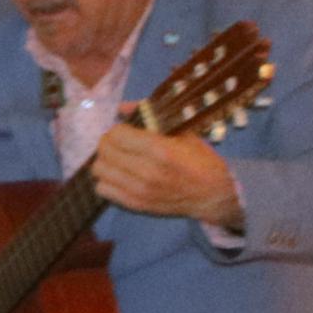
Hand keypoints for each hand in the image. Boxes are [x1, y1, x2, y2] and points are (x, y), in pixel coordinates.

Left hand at [92, 123, 241, 228]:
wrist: (212, 195)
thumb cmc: (200, 160)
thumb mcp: (182, 132)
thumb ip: (150, 117)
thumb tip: (122, 107)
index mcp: (159, 149)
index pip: (116, 134)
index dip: (118, 129)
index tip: (125, 131)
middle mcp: (146, 170)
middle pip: (104, 151)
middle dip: (109, 143)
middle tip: (119, 144)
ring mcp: (139, 190)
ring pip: (99, 170)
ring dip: (105, 161)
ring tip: (118, 160)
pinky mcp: (136, 204)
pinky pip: (102, 190)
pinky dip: (106, 180)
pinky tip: (119, 176)